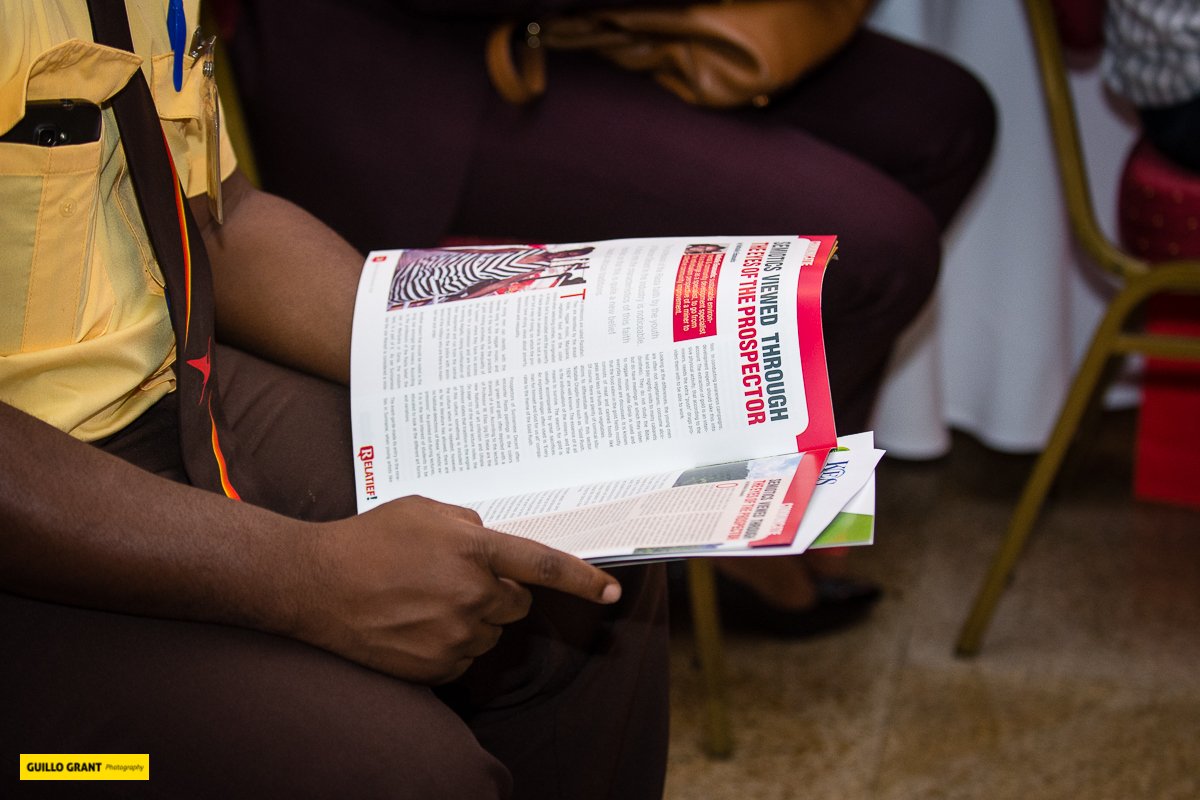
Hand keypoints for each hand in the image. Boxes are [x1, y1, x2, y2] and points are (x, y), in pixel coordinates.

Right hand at [290, 495, 619, 683]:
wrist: (315, 585)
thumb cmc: (368, 539)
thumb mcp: (424, 510)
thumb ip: (469, 524)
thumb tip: (496, 541)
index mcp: (473, 550)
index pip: (544, 565)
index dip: (583, 579)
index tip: (612, 592)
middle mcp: (471, 595)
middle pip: (516, 603)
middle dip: (497, 591)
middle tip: (453, 579)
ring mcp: (454, 635)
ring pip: (490, 631)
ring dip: (471, 618)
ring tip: (422, 600)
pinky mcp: (436, 666)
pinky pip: (464, 657)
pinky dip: (448, 644)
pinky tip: (414, 624)